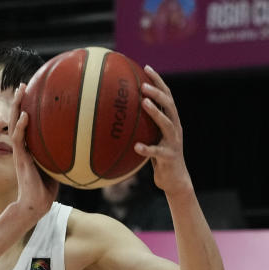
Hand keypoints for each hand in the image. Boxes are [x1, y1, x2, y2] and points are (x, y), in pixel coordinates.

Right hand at [8, 83, 58, 223]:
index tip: (33, 91)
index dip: (28, 106)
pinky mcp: (19, 159)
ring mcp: (19, 152)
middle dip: (19, 101)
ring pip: (14, 124)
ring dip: (16, 107)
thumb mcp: (58, 166)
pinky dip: (21, 127)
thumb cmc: (48, 189)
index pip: (27, 123)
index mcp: (30, 147)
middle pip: (18, 118)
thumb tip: (84, 141)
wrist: (35, 204)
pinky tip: (25, 116)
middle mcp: (23, 146)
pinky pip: (18, 140)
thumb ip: (64, 153)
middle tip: (23, 84)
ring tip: (20, 91)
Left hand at [135, 66, 191, 194]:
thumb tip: (117, 115)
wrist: (174, 179)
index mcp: (171, 120)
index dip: (158, 81)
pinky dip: (147, 149)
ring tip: (143, 103)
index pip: (167, 96)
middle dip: (158, 92)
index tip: (146, 67)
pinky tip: (136, 147)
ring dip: (155, 112)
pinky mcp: (170, 157)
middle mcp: (176, 128)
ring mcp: (174, 142)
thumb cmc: (158, 157)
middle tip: (143, 84)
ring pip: (167, 124)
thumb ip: (141, 126)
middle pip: (170, 105)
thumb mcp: (151, 138)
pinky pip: (157, 152)